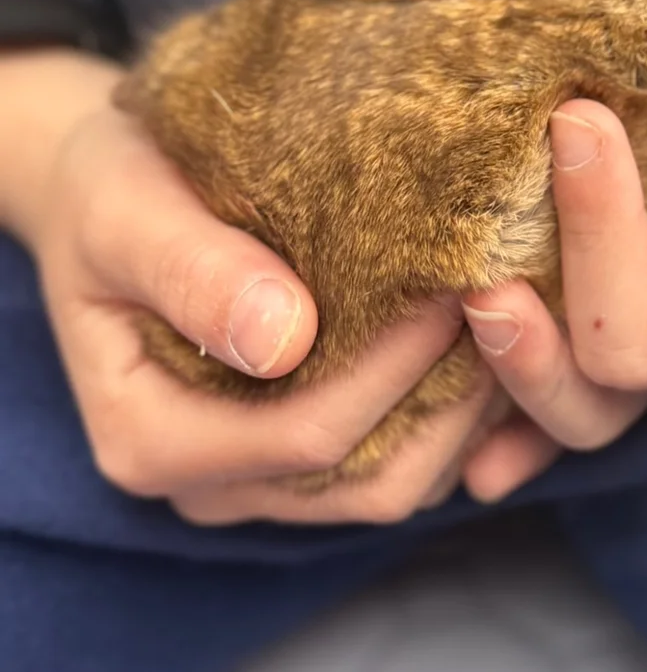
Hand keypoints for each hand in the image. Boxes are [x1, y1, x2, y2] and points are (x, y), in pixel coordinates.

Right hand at [2, 49, 495, 524]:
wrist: (108, 192)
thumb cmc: (111, 189)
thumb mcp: (128, 209)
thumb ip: (192, 271)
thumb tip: (283, 338)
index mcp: (151, 440)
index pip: (307, 435)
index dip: (395, 367)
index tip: (459, 284)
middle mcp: (211, 482)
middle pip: (368, 481)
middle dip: (452, 398)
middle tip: (511, 299)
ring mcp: (262, 477)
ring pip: (397, 482)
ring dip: (465, 410)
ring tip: (513, 318)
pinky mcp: (304, 450)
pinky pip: (399, 454)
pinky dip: (452, 410)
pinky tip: (491, 337)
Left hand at [460, 0, 646, 501]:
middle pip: (642, 356)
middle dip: (601, 249)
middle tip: (576, 121)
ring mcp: (645, 303)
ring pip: (578, 383)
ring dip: (524, 342)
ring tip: (477, 275)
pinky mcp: (583, 271)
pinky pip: (529, 361)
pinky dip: (484, 388)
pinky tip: (438, 355)